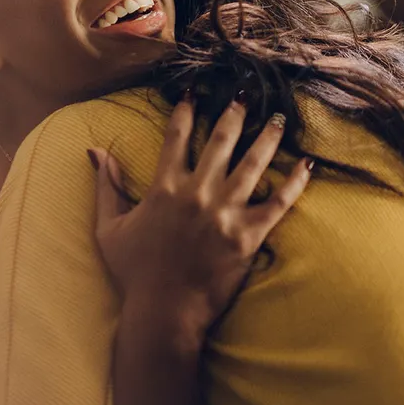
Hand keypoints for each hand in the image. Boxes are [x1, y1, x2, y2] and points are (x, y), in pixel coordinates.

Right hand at [90, 96, 311, 335]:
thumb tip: (97, 151)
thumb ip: (107, 186)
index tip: (194, 91)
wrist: (164, 312)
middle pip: (221, 141)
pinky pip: (279, 202)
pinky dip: (295, 182)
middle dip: (234, 114)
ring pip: (253, 164)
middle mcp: (197, 192)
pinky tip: (306, 164)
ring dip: (267, 137)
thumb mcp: (109, 228)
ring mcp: (225, 213)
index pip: (177, 137)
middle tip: (246, 95)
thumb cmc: (134, 273)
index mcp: (165, 188)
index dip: (186, 110)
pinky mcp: (249, 235)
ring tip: (278, 118)